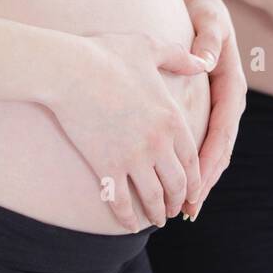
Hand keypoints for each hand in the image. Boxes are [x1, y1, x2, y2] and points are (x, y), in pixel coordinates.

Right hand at [49, 32, 210, 232]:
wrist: (69, 70)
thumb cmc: (107, 54)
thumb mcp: (150, 48)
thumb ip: (179, 57)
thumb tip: (203, 61)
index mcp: (171, 117)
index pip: (192, 159)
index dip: (194, 180)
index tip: (192, 191)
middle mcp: (158, 142)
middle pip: (177, 183)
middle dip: (179, 201)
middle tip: (175, 210)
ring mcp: (132, 157)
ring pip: (153, 197)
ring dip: (158, 213)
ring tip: (157, 219)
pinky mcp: (106, 167)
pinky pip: (120, 201)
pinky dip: (127, 218)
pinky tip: (129, 225)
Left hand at [172, 0, 246, 220]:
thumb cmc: (197, 3)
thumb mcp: (206, 13)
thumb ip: (209, 36)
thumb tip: (209, 61)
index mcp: (232, 78)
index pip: (224, 127)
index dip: (211, 158)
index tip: (197, 183)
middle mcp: (229, 95)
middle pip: (222, 145)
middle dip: (207, 178)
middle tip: (189, 208)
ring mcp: (219, 100)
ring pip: (216, 146)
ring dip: (204, 176)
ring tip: (188, 206)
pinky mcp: (207, 101)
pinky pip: (205, 136)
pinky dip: (197, 161)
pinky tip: (183, 180)